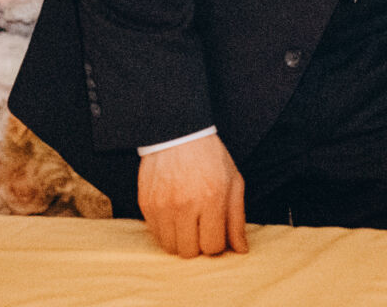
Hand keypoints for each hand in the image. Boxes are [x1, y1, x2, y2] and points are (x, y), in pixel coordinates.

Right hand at [137, 133, 248, 256]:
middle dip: (198, 244)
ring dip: (181, 240)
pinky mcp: (146, 205)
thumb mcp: (233, 182)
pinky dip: (166, 230)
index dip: (217, 244)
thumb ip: (237, 218)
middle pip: (189, 252)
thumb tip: (240, 249)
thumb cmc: (210, 158)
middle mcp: (184, 205)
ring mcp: (162, 206)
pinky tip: (175, 214)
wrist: (179, 135)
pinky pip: (155, 234)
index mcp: (211, 199)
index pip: (212, 246)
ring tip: (188, 222)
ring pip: (170, 247)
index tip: (217, 232)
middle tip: (202, 228)